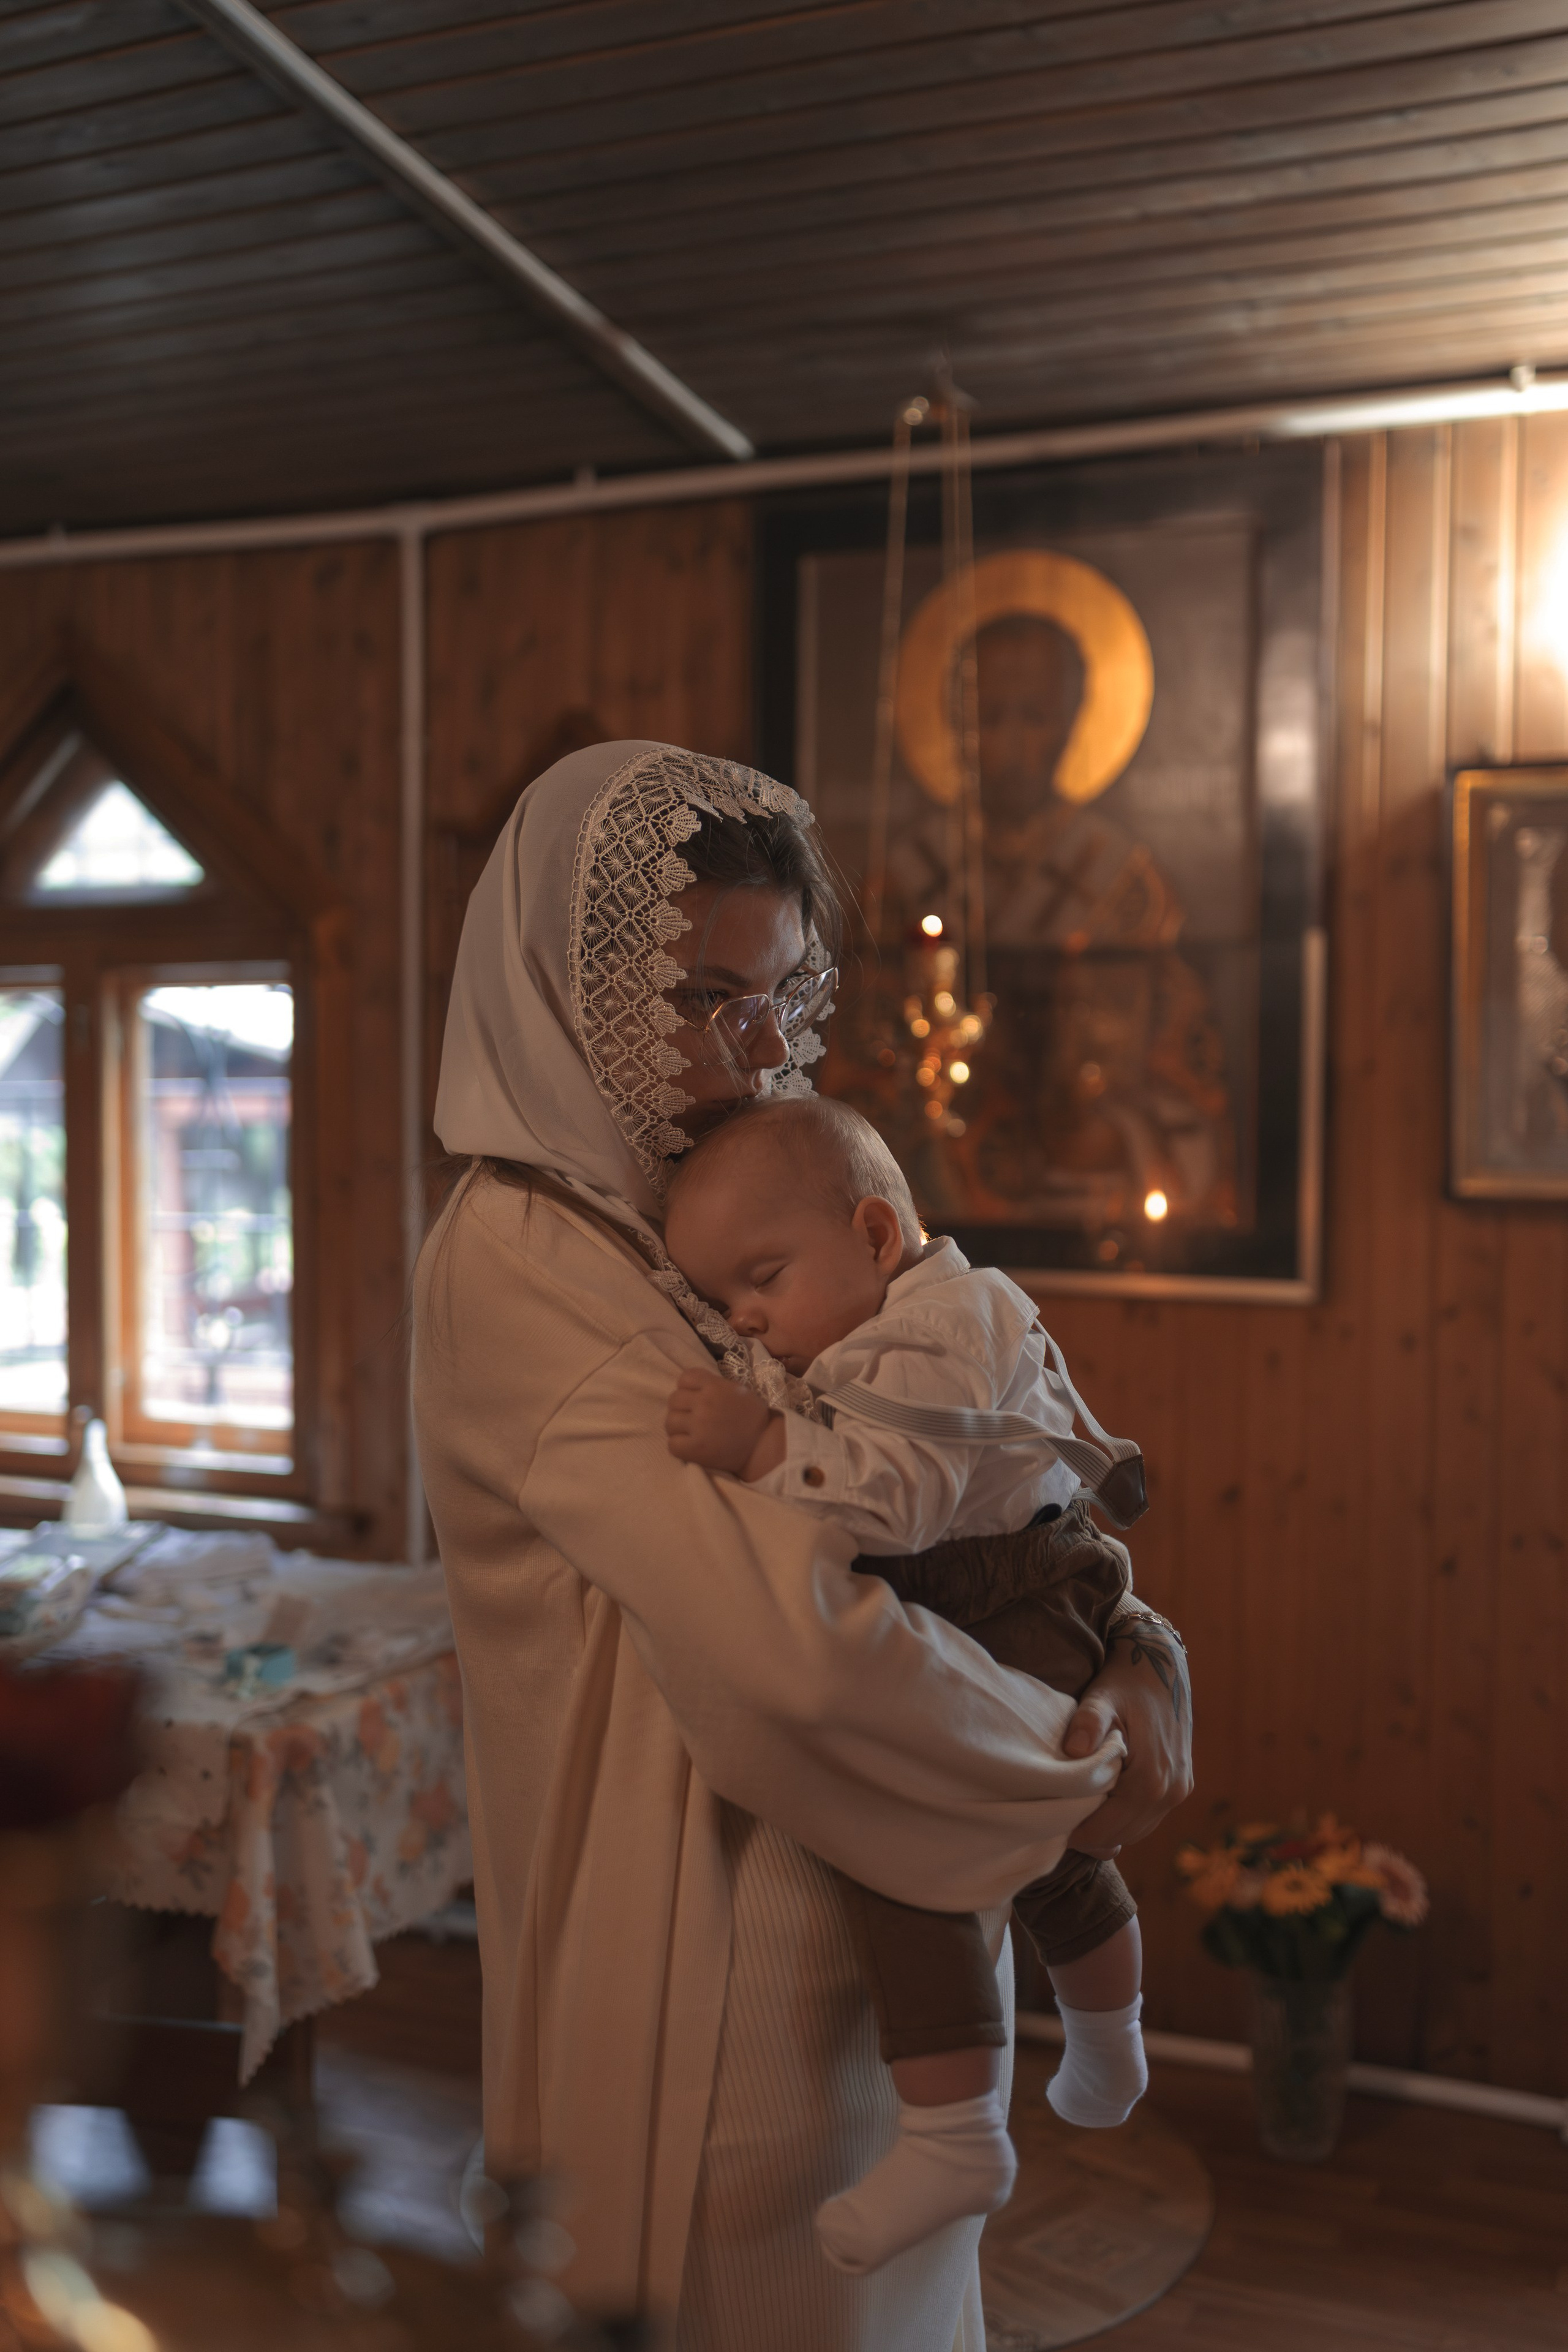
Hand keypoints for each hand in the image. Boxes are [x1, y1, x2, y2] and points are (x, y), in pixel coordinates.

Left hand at [666, 1369, 774, 1475]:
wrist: (763, 1445)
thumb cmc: (752, 1416)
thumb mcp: (737, 1390)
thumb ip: (714, 1385)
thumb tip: (692, 1387)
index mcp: (715, 1386)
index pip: (685, 1378)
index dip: (687, 1388)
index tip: (695, 1397)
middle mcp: (704, 1403)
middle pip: (673, 1400)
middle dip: (681, 1408)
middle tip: (692, 1418)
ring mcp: (698, 1426)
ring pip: (669, 1422)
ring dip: (678, 1428)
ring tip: (690, 1433)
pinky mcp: (695, 1449)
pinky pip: (672, 1444)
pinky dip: (679, 1446)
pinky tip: (690, 1446)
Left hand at [1063, 1611, 1191, 1857]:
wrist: (1162, 1665)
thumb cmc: (1125, 1682)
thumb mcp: (1101, 1697)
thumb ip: (1088, 1723)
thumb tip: (1073, 1751)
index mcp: (1152, 1777)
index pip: (1112, 1826)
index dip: (1083, 1834)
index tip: (1056, 1831)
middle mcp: (1172, 1790)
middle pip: (1127, 1833)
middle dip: (1095, 1837)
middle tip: (1062, 1831)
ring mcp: (1180, 1788)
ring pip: (1140, 1829)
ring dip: (1112, 1831)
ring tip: (1080, 1822)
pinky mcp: (1182, 1784)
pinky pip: (1151, 1816)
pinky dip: (1128, 1820)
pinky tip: (1105, 1810)